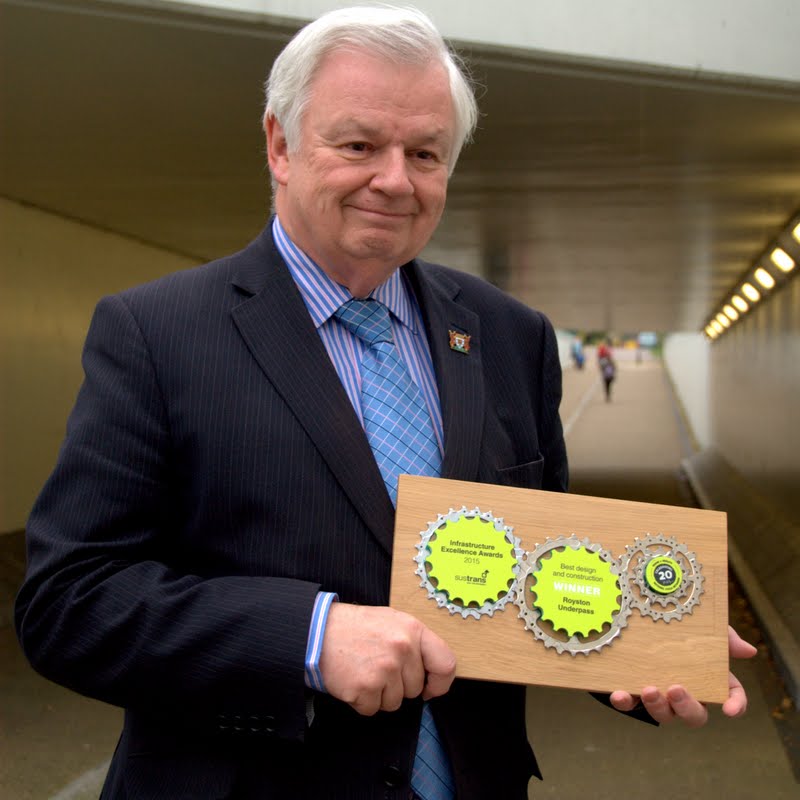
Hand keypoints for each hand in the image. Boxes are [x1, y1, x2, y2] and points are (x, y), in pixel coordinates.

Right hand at [319, 603, 455, 715]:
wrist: (318, 630)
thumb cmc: (356, 627)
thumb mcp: (392, 621)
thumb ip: (415, 643)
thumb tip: (432, 675)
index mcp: (413, 630)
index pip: (446, 664)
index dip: (440, 683)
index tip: (430, 688)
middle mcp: (402, 649)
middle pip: (414, 689)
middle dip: (398, 685)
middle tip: (378, 666)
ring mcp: (384, 670)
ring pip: (394, 702)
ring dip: (379, 694)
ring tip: (364, 670)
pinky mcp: (365, 688)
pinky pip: (372, 709)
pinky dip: (362, 701)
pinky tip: (353, 679)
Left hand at [609, 626, 756, 726]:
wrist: (637, 619)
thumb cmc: (678, 627)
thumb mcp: (702, 627)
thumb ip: (724, 637)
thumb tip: (748, 651)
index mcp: (708, 678)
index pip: (730, 697)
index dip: (735, 705)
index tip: (729, 709)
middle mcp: (686, 693)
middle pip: (695, 715)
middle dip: (687, 707)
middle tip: (677, 689)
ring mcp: (659, 695)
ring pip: (664, 714)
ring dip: (657, 706)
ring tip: (649, 689)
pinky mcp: (633, 691)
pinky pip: (630, 704)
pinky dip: (625, 702)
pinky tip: (619, 695)